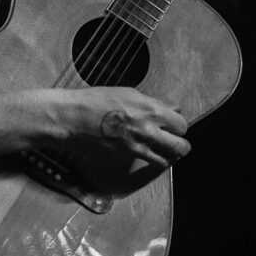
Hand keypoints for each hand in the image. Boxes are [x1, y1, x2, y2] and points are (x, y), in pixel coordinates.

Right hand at [62, 87, 189, 167]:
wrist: (74, 118)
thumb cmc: (97, 101)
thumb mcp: (129, 93)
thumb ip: (153, 103)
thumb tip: (171, 107)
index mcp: (150, 109)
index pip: (180, 122)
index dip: (178, 123)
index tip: (174, 122)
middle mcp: (149, 129)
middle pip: (181, 143)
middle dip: (181, 141)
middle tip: (175, 139)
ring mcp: (139, 145)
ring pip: (169, 157)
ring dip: (171, 154)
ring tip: (168, 149)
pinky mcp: (128, 156)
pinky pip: (152, 162)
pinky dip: (157, 161)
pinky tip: (153, 154)